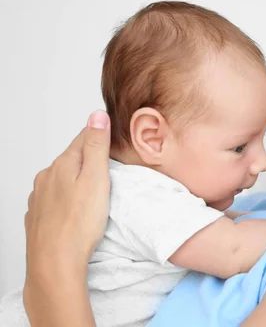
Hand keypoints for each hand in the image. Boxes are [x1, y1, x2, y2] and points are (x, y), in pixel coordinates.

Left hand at [23, 111, 110, 325]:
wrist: (54, 264)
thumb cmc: (79, 224)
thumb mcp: (97, 179)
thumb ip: (97, 146)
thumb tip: (97, 115)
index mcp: (62, 164)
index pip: (83, 138)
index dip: (100, 135)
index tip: (113, 135)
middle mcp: (46, 177)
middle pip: (72, 158)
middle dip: (89, 158)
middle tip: (110, 164)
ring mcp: (39, 198)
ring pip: (61, 179)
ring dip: (76, 179)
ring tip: (95, 189)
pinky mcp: (38, 217)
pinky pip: (55, 199)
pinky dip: (67, 198)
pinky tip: (76, 209)